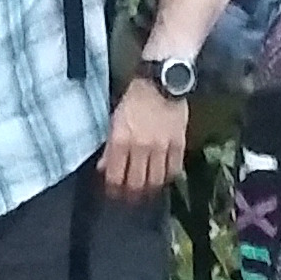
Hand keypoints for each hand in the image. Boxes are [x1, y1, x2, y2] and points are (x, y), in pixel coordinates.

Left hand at [99, 79, 186, 201]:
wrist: (162, 82)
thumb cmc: (134, 99)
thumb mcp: (115, 120)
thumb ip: (110, 146)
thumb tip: (102, 168)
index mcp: (121, 140)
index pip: (115, 175)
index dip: (113, 188)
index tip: (113, 193)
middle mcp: (140, 146)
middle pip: (135, 182)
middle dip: (131, 194)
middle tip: (130, 197)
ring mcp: (161, 146)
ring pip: (155, 180)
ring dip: (150, 189)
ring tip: (147, 191)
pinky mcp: (178, 143)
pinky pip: (174, 169)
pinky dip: (168, 177)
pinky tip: (164, 178)